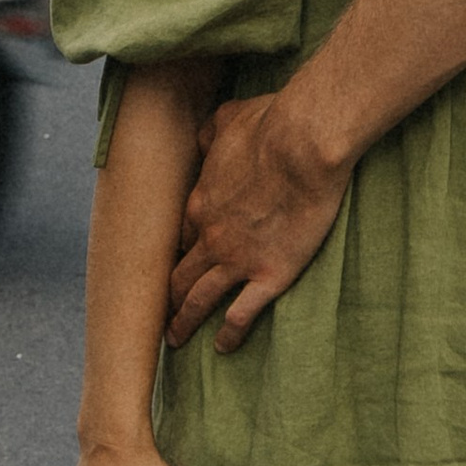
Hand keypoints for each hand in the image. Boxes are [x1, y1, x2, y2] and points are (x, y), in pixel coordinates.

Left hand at [165, 92, 350, 353]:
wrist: (303, 144)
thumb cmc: (271, 124)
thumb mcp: (227, 118)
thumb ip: (210, 131)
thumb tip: (203, 136)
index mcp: (201, 202)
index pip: (180, 236)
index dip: (177, 252)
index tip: (174, 264)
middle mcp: (210, 237)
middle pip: (180, 275)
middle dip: (167, 297)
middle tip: (161, 316)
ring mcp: (238, 259)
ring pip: (200, 299)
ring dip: (185, 322)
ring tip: (176, 340)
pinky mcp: (269, 274)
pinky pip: (242, 314)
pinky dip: (229, 333)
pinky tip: (223, 346)